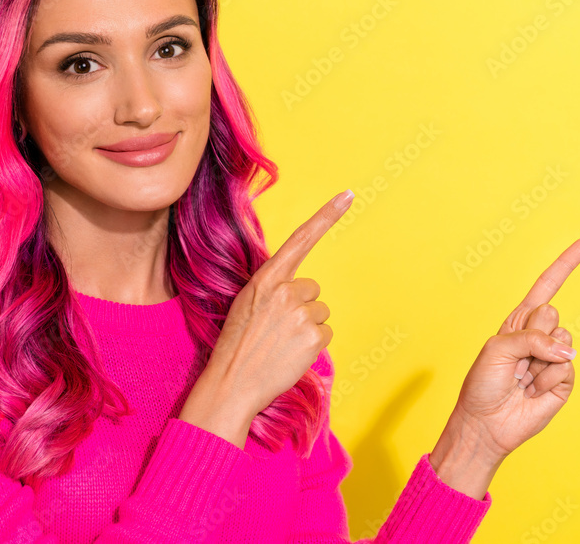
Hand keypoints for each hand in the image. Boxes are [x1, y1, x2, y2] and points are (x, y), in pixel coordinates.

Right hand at [200, 190, 354, 420]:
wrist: (232, 383)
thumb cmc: (237, 346)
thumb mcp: (247, 305)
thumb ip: (272, 290)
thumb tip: (301, 289)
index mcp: (266, 278)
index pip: (300, 239)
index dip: (326, 215)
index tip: (347, 196)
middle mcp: (285, 290)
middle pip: (313, 290)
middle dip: (302, 308)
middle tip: (277, 330)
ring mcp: (301, 313)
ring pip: (321, 314)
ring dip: (307, 329)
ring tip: (281, 344)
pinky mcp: (314, 336)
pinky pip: (326, 334)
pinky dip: (313, 346)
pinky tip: (291, 355)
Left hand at [448, 236, 579, 463]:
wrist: (486, 422)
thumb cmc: (483, 383)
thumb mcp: (497, 349)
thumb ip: (531, 338)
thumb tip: (567, 350)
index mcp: (520, 321)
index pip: (548, 286)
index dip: (567, 263)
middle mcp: (539, 335)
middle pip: (551, 313)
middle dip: (532, 335)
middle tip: (515, 359)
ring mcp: (554, 357)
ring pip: (561, 340)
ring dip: (538, 361)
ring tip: (521, 378)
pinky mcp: (564, 381)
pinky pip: (566, 368)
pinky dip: (547, 379)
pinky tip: (532, 390)